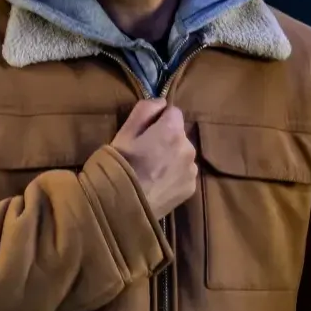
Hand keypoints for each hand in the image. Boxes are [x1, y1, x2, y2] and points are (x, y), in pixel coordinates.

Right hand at [110, 99, 197, 219]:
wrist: (122, 209)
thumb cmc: (119, 167)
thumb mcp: (124, 133)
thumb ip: (145, 110)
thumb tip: (161, 102)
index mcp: (172, 130)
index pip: (172, 112)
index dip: (158, 120)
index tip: (144, 132)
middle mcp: (188, 147)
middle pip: (179, 134)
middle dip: (166, 139)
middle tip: (145, 154)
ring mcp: (191, 169)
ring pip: (183, 154)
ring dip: (172, 158)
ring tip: (151, 171)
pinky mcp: (191, 188)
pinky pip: (184, 173)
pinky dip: (174, 176)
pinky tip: (158, 184)